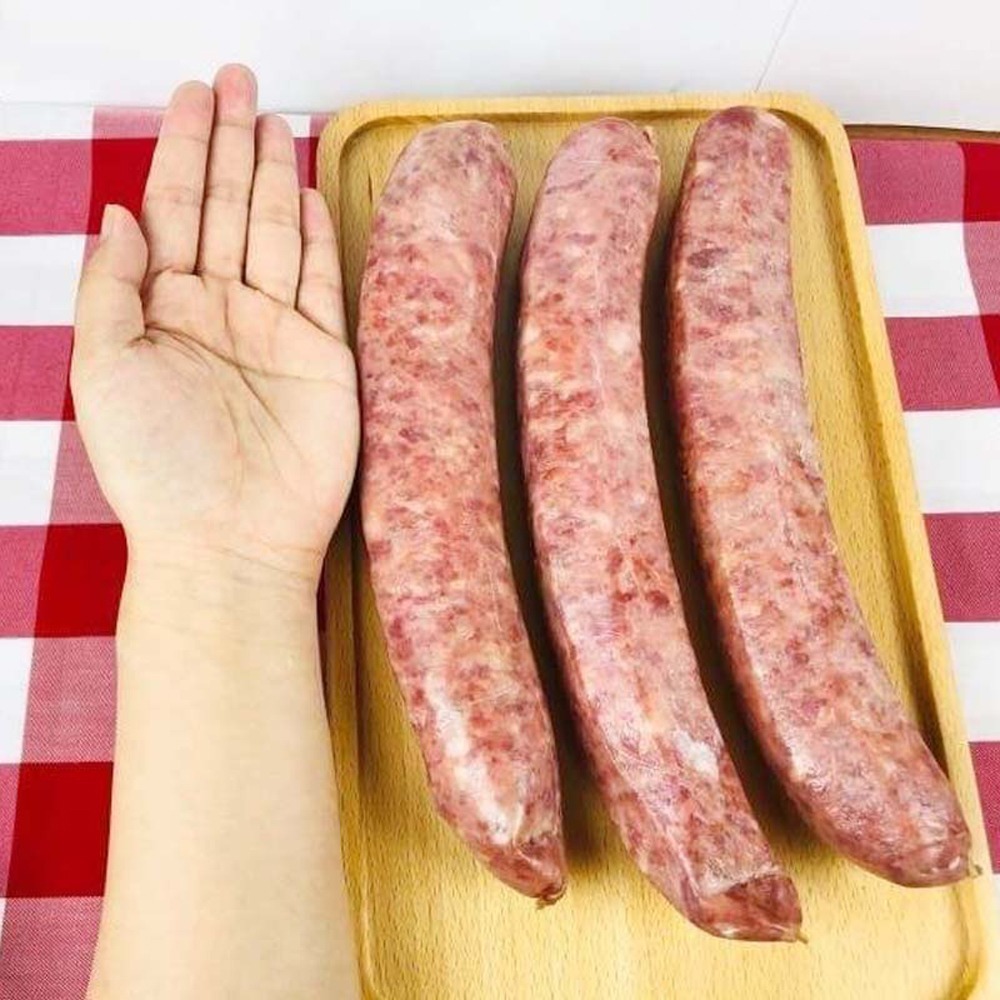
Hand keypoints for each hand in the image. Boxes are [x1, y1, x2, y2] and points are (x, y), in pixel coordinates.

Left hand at [73, 65, 357, 586]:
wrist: (230, 540)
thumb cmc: (158, 467)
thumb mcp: (101, 369)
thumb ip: (111, 287)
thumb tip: (121, 214)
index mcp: (161, 313)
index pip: (173, 211)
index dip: (183, 150)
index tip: (193, 95)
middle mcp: (218, 314)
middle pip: (227, 209)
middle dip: (230, 144)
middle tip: (238, 80)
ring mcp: (274, 334)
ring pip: (275, 235)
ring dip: (274, 177)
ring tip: (272, 120)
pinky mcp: (324, 359)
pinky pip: (322, 285)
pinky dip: (317, 239)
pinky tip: (308, 196)